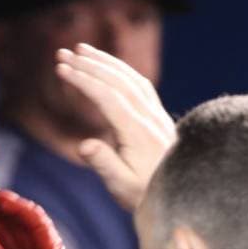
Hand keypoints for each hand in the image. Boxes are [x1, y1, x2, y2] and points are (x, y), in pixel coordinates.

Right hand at [55, 43, 174, 212]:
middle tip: (64, 53)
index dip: (84, 80)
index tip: (62, 69)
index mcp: (138, 132)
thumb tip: (84, 145)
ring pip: (132, 79)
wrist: (185, 197)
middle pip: (119, 81)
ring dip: (107, 62)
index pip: (108, 96)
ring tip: (83, 50)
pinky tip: (109, 68)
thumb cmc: (147, 195)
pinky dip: (122, 71)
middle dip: (90, 64)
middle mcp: (150, 118)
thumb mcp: (122, 187)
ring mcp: (158, 116)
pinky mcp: (160, 118)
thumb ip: (104, 164)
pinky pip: (141, 85)